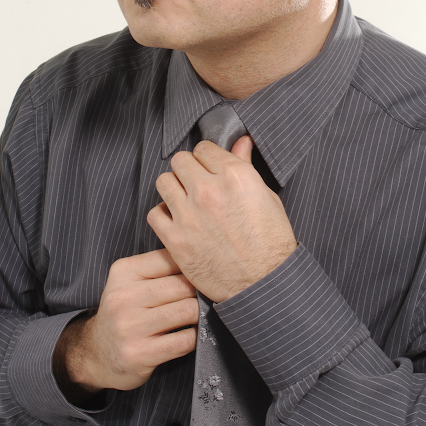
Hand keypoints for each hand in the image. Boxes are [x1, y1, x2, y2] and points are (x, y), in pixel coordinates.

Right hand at [53, 249, 197, 393]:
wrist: (95, 354)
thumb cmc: (122, 311)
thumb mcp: (130, 280)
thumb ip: (159, 266)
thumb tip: (201, 258)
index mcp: (124, 272)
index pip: (171, 258)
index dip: (192, 267)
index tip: (201, 274)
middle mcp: (124, 298)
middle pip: (183, 285)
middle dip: (200, 291)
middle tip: (206, 296)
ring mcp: (131, 327)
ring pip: (187, 311)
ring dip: (199, 313)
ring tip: (199, 314)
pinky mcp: (141, 353)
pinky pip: (185, 340)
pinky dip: (195, 336)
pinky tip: (190, 334)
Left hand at [147, 136, 297, 302]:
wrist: (265, 284)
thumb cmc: (271, 241)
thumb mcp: (266, 196)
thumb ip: (245, 166)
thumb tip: (241, 141)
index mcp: (234, 176)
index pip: (204, 149)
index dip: (207, 158)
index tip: (209, 169)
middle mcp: (208, 191)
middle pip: (180, 161)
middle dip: (188, 169)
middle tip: (196, 183)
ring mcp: (189, 215)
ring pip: (163, 182)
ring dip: (173, 188)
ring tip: (185, 200)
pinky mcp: (176, 240)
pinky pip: (154, 213)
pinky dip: (163, 215)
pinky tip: (177, 221)